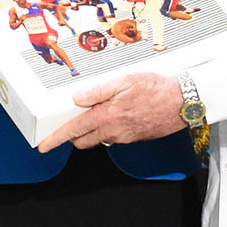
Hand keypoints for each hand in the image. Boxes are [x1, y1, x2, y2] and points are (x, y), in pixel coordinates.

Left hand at [37, 72, 185, 151]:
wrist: (182, 102)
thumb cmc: (156, 88)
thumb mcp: (123, 81)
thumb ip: (98, 91)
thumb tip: (77, 97)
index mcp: (107, 116)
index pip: (74, 131)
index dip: (56, 139)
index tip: (44, 145)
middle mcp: (114, 131)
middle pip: (83, 141)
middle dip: (72, 135)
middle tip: (69, 122)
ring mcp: (124, 137)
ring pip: (98, 140)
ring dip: (91, 132)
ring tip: (95, 114)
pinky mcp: (134, 138)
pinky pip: (113, 138)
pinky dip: (108, 130)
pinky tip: (115, 115)